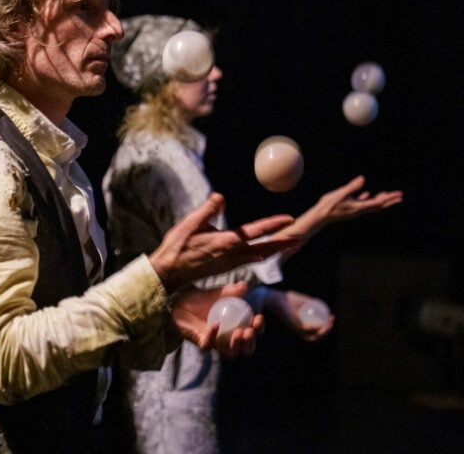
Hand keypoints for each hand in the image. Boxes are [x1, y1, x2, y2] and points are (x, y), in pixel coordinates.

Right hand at [149, 193, 301, 291]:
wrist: (168, 272)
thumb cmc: (177, 246)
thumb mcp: (190, 223)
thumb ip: (208, 210)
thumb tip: (221, 197)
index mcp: (226, 242)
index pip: (256, 231)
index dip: (274, 224)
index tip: (289, 219)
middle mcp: (232, 255)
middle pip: (264, 248)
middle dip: (283, 243)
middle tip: (301, 238)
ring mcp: (229, 263)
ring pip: (258, 255)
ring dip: (274, 249)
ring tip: (288, 245)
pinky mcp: (224, 268)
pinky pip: (248, 260)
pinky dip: (261, 254)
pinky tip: (263, 253)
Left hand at [171, 282, 263, 356]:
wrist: (179, 301)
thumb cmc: (201, 299)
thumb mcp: (218, 293)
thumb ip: (232, 290)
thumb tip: (245, 286)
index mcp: (235, 326)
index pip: (252, 332)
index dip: (259, 328)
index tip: (258, 318)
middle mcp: (227, 338)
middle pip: (244, 349)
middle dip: (250, 343)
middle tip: (248, 332)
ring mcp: (214, 342)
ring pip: (229, 353)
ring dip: (236, 345)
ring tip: (238, 333)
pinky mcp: (200, 342)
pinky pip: (208, 345)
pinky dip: (213, 336)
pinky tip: (216, 324)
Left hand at [266, 290, 334, 341]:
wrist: (274, 297)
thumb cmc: (286, 299)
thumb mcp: (300, 300)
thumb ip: (308, 302)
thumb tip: (320, 303)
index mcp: (300, 325)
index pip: (315, 331)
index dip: (325, 327)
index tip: (331, 318)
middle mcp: (298, 329)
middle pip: (315, 336)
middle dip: (326, 331)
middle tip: (331, 321)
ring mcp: (295, 328)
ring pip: (312, 336)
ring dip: (323, 332)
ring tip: (329, 322)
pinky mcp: (293, 325)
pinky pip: (307, 329)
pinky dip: (316, 327)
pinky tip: (322, 322)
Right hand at [278, 175, 402, 242]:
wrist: (319, 217)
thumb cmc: (328, 206)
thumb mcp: (340, 194)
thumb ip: (352, 187)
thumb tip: (363, 179)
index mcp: (358, 207)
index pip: (377, 203)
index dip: (389, 198)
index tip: (398, 195)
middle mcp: (358, 210)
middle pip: (378, 206)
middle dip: (389, 201)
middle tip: (400, 196)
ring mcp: (353, 210)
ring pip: (371, 205)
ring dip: (380, 200)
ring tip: (387, 195)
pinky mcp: (348, 209)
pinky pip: (361, 203)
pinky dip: (367, 199)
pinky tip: (367, 194)